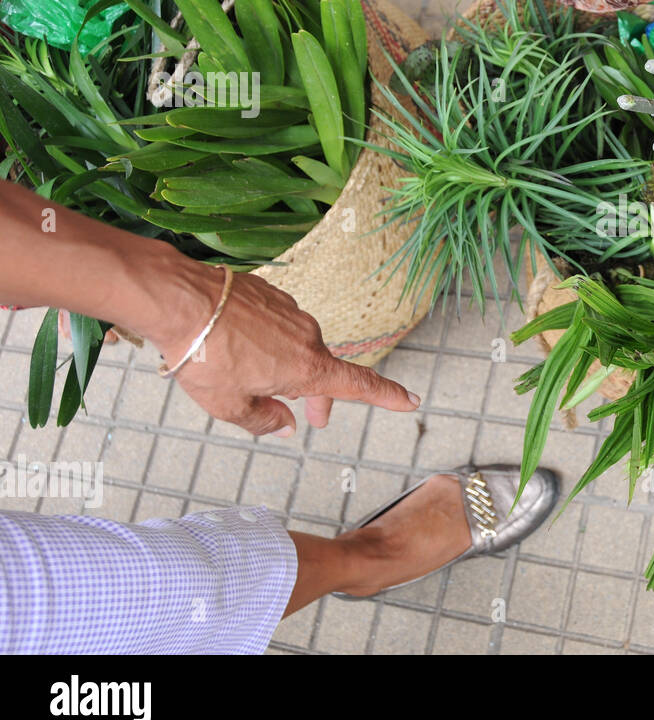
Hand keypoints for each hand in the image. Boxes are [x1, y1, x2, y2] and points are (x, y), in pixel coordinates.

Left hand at [154, 265, 418, 436]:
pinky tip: (237, 346)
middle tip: (313, 419)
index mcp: (306, 368)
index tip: (410, 399)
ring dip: (286, 365)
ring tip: (248, 376)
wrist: (178, 299)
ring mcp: (289, 311)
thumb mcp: (228, 406)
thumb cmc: (203, 355)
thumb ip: (263, 420)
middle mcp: (306, 336)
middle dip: (320, 396)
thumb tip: (285, 425)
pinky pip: (277, 324)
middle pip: (323, 370)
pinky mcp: (269, 294)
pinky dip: (267, 340)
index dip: (387, 395)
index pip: (358, 385)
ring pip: (297, 346)